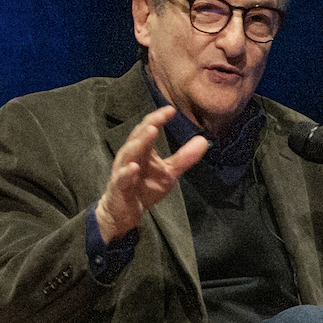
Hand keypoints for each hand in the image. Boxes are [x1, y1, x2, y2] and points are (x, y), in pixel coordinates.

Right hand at [95, 106, 209, 241]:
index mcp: (142, 151)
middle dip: (149, 126)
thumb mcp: (168, 173)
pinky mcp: (119, 187)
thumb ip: (184, 158)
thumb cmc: (144, 187)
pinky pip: (122, 178)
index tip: (171, 109)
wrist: (123, 212)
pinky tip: (135, 167)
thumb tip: (203, 140)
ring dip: (139, 143)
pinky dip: (128, 172)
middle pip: (137, 137)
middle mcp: (130, 156)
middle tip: (160, 117)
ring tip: (151, 132)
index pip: (148, 129)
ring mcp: (123, 171)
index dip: (158, 119)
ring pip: (128, 154)